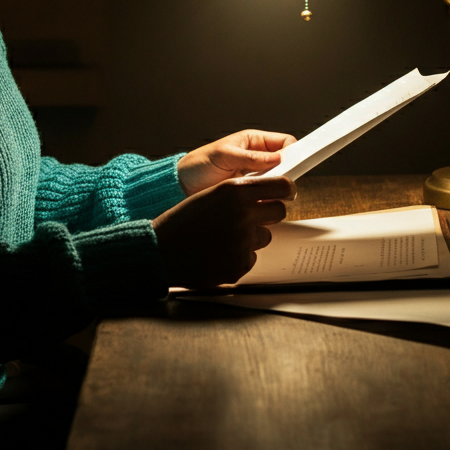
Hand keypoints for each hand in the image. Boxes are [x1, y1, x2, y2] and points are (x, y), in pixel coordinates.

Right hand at [152, 176, 295, 287]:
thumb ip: (240, 192)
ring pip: (265, 236)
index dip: (286, 190)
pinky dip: (239, 255)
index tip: (287, 192)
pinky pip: (251, 256)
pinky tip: (219, 252)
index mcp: (235, 190)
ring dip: (251, 236)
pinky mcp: (241, 264)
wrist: (161, 251)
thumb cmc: (182, 221)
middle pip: (279, 211)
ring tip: (224, 236)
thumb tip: (266, 194)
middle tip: (252, 216)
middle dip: (270, 213)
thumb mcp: (211, 194)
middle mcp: (243, 213)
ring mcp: (243, 241)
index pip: (281, 186)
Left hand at [177, 129, 296, 196]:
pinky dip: (268, 198)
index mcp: (253, 142)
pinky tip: (260, 200)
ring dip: (276, 186)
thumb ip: (250, 157)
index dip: (294, 150)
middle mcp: (257, 159)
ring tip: (265, 190)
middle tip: (284, 179)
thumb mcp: (224, 155)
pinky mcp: (251, 194)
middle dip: (287, 171)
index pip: (284, 143)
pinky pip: (268, 196)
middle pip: (286, 163)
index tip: (300, 160)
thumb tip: (277, 158)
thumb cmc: (199, 164)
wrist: (183, 186)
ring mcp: (255, 177)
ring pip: (278, 181)